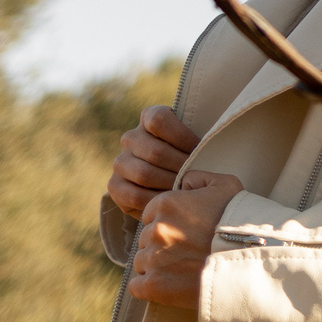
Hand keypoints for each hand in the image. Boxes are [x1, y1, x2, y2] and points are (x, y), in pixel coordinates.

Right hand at [107, 105, 200, 219]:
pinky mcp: (114, 185)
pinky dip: (153, 201)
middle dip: (180, 168)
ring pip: (144, 174)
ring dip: (168, 186)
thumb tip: (206, 148)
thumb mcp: (193, 143)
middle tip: (195, 180)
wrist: (170, 184)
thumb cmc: (189, 160)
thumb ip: (197, 141)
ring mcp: (120, 161)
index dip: (182, 137)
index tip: (198, 151)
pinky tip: (168, 203)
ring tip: (185, 193)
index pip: (159, 120)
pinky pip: (133, 195)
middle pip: (155, 152)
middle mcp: (131, 137)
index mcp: (149, 118)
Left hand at [129, 171, 242, 309]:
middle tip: (186, 253)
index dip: (167, 224)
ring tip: (182, 271)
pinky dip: (148, 288)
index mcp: (166, 203)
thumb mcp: (226, 185)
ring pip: (142, 262)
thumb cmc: (240, 223)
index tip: (184, 233)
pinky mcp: (154, 286)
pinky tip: (167, 287)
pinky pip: (136, 287)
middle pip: (146, 239)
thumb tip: (182, 182)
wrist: (250, 262)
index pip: (150, 215)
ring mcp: (153, 258)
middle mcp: (156, 229)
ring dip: (156, 267)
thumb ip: (197, 178)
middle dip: (162, 245)